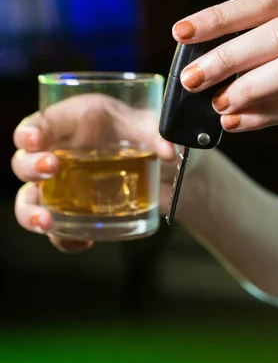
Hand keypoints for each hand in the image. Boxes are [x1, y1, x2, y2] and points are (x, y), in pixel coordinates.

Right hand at [12, 94, 176, 252]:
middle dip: (29, 166)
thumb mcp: (154, 128)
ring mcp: (64, 184)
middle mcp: (62, 152)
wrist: (165, 170)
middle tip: (50, 168)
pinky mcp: (75, 210)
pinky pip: (57, 228)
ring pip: (29, 198)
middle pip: (25, 160)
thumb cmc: (149, 136)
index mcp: (75, 121)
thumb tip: (168, 151)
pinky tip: (80, 240)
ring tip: (46, 221)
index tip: (34, 140)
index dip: (29, 131)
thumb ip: (160, 135)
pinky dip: (62, 238)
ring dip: (30, 212)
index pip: (39, 123)